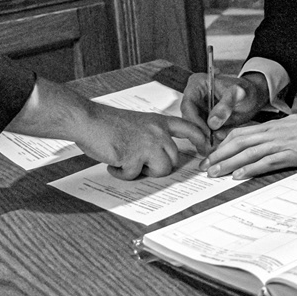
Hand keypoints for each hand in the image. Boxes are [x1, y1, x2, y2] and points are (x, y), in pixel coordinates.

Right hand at [71, 102, 209, 179]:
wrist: (89, 121)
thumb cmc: (108, 123)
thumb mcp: (139, 123)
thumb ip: (153, 136)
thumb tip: (161, 156)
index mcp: (159, 122)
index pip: (189, 127)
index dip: (201, 139)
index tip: (206, 148)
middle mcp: (157, 132)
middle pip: (174, 159)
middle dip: (158, 166)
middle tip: (139, 162)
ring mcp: (147, 144)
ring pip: (160, 170)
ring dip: (143, 172)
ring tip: (126, 162)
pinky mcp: (134, 156)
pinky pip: (134, 175)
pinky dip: (122, 173)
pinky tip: (114, 162)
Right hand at [182, 71, 267, 143]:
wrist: (252, 98)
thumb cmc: (246, 91)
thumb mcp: (239, 94)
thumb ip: (226, 105)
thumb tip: (212, 123)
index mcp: (198, 84)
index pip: (188, 104)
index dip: (195, 121)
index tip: (206, 133)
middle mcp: (194, 98)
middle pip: (188, 119)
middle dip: (198, 134)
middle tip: (208, 147)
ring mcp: (197, 111)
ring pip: (192, 129)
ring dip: (202, 141)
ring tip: (213, 150)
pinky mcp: (202, 122)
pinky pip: (200, 134)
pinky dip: (207, 142)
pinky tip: (215, 148)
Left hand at [204, 113, 296, 179]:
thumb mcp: (293, 125)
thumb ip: (277, 132)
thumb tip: (262, 141)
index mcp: (272, 126)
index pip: (240, 133)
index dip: (222, 144)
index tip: (211, 155)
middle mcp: (273, 132)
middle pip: (239, 142)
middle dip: (219, 154)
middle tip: (205, 167)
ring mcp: (282, 143)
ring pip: (249, 152)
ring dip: (229, 163)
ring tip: (215, 173)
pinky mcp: (292, 154)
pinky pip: (267, 161)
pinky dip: (251, 168)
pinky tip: (239, 176)